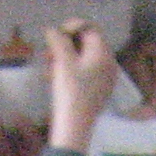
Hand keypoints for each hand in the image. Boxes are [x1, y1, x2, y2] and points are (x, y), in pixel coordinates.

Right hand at [45, 20, 119, 150]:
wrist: (74, 129)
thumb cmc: (70, 93)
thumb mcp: (63, 62)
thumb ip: (58, 41)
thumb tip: (52, 30)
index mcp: (104, 54)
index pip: (91, 29)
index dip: (71, 27)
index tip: (54, 35)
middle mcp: (108, 64)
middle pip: (87, 43)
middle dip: (65, 44)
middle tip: (48, 52)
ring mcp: (104, 79)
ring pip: (83, 59)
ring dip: (64, 57)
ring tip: (47, 65)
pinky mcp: (97, 91)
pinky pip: (84, 73)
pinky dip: (69, 70)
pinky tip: (53, 77)